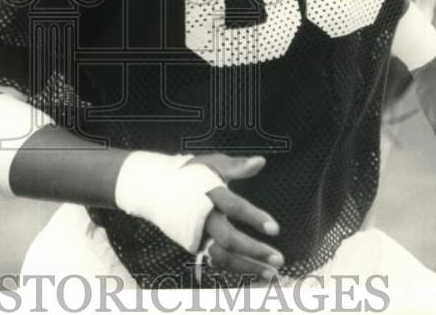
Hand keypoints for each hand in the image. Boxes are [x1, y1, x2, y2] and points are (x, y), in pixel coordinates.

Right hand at [187, 153, 284, 279]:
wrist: (156, 188)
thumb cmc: (190, 174)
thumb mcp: (212, 164)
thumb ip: (237, 166)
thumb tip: (261, 161)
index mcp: (209, 194)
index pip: (234, 207)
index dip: (254, 218)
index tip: (276, 230)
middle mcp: (203, 218)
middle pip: (229, 239)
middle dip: (254, 251)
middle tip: (279, 259)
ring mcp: (198, 234)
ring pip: (222, 257)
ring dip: (247, 267)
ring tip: (271, 274)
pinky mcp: (195, 245)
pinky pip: (216, 262)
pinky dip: (235, 270)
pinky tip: (254, 274)